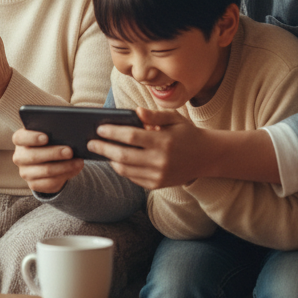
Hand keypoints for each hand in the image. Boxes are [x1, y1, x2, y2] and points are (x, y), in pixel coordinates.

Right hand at [12, 127, 84, 194]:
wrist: (49, 161)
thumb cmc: (49, 142)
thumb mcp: (49, 135)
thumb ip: (53, 133)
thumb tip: (68, 135)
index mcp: (20, 140)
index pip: (20, 138)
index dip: (32, 138)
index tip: (46, 137)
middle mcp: (19, 157)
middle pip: (34, 156)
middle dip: (54, 153)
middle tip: (70, 151)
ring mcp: (25, 172)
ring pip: (45, 170)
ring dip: (64, 166)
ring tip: (78, 162)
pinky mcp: (34, 184)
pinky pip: (51, 182)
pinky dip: (65, 175)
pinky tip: (75, 169)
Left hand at [89, 108, 213, 189]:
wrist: (206, 157)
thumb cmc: (187, 133)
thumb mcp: (174, 118)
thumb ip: (154, 115)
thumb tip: (136, 112)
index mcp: (163, 141)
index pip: (131, 137)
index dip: (112, 132)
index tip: (98, 128)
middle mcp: (160, 161)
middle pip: (123, 155)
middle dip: (103, 148)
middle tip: (90, 143)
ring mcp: (158, 176)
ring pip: (125, 169)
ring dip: (110, 159)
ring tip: (101, 150)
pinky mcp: (157, 185)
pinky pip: (132, 177)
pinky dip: (121, 168)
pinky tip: (115, 159)